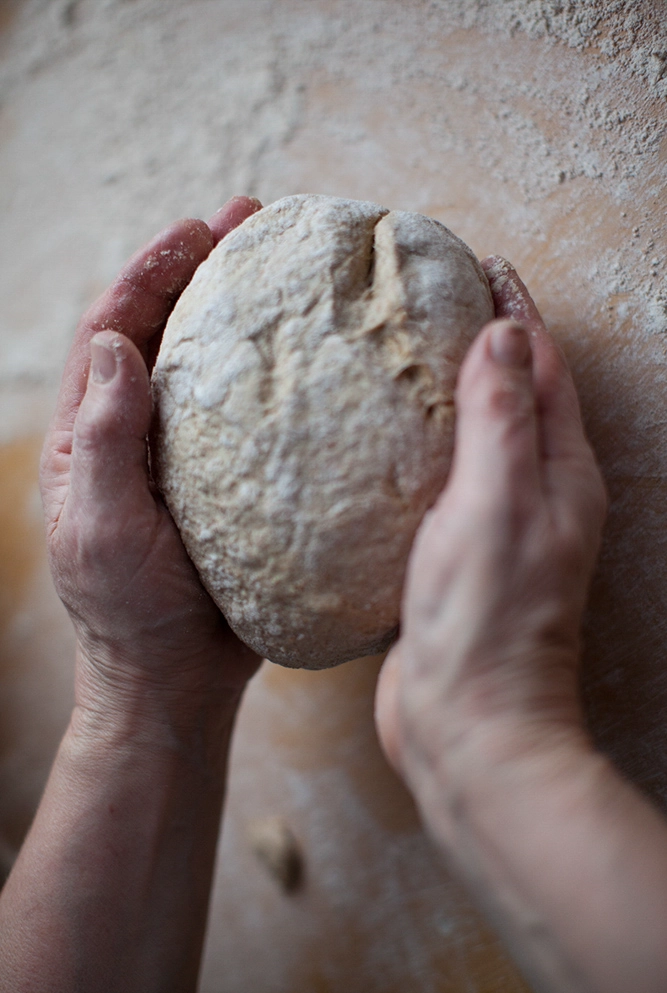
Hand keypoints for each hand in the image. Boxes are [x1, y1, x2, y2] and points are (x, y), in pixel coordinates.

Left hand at [40, 197, 263, 734]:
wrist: (177, 682)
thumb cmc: (130, 613)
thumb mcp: (99, 528)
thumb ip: (104, 441)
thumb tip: (118, 348)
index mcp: (92, 437)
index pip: (112, 333)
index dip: (148, 275)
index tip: (192, 231)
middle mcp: (138, 434)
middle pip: (165, 330)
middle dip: (200, 270)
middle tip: (250, 220)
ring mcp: (188, 456)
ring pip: (210, 365)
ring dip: (239, 310)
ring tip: (284, 264)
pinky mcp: (232, 482)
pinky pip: (252, 415)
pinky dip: (275, 376)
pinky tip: (314, 357)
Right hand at [376, 257, 606, 805]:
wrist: (467, 727)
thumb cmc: (489, 621)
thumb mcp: (497, 504)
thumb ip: (499, 418)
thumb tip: (503, 333)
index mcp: (559, 474)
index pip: (541, 369)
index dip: (515, 314)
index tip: (480, 268)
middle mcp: (535, 496)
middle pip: (513, 398)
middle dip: (482, 344)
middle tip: (431, 302)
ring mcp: (494, 528)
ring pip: (473, 440)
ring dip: (446, 396)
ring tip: (398, 359)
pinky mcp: (453, 558)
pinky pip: (438, 484)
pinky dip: (414, 452)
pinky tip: (375, 446)